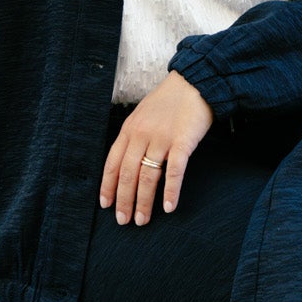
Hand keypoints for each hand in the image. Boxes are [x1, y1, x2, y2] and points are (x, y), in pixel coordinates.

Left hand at [100, 71, 213, 225]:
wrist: (195, 81)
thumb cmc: (169, 100)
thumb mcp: (143, 114)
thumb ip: (134, 136)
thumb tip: (127, 163)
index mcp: (129, 129)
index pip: (112, 163)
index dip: (108, 186)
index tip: (106, 205)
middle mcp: (142, 134)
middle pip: (127, 174)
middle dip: (124, 200)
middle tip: (123, 221)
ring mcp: (162, 138)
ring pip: (147, 176)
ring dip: (143, 202)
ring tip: (142, 220)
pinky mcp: (182, 142)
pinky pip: (174, 171)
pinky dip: (170, 191)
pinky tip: (169, 207)